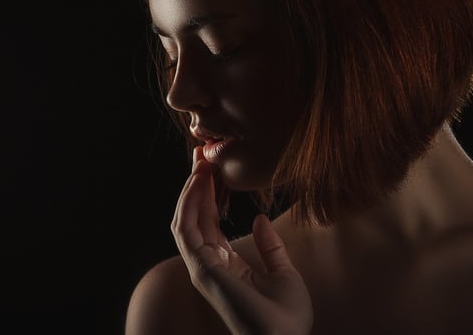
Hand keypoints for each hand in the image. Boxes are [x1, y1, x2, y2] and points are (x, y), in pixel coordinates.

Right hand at [171, 146, 313, 334]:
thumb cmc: (286, 317)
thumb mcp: (284, 272)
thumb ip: (271, 246)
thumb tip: (260, 218)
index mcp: (225, 264)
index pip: (209, 221)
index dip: (209, 193)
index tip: (213, 167)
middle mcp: (208, 264)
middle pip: (194, 216)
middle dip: (196, 184)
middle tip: (202, 154)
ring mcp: (202, 267)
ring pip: (186, 219)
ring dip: (191, 189)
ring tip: (200, 162)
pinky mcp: (201, 268)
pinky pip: (187, 229)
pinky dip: (190, 203)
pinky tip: (199, 181)